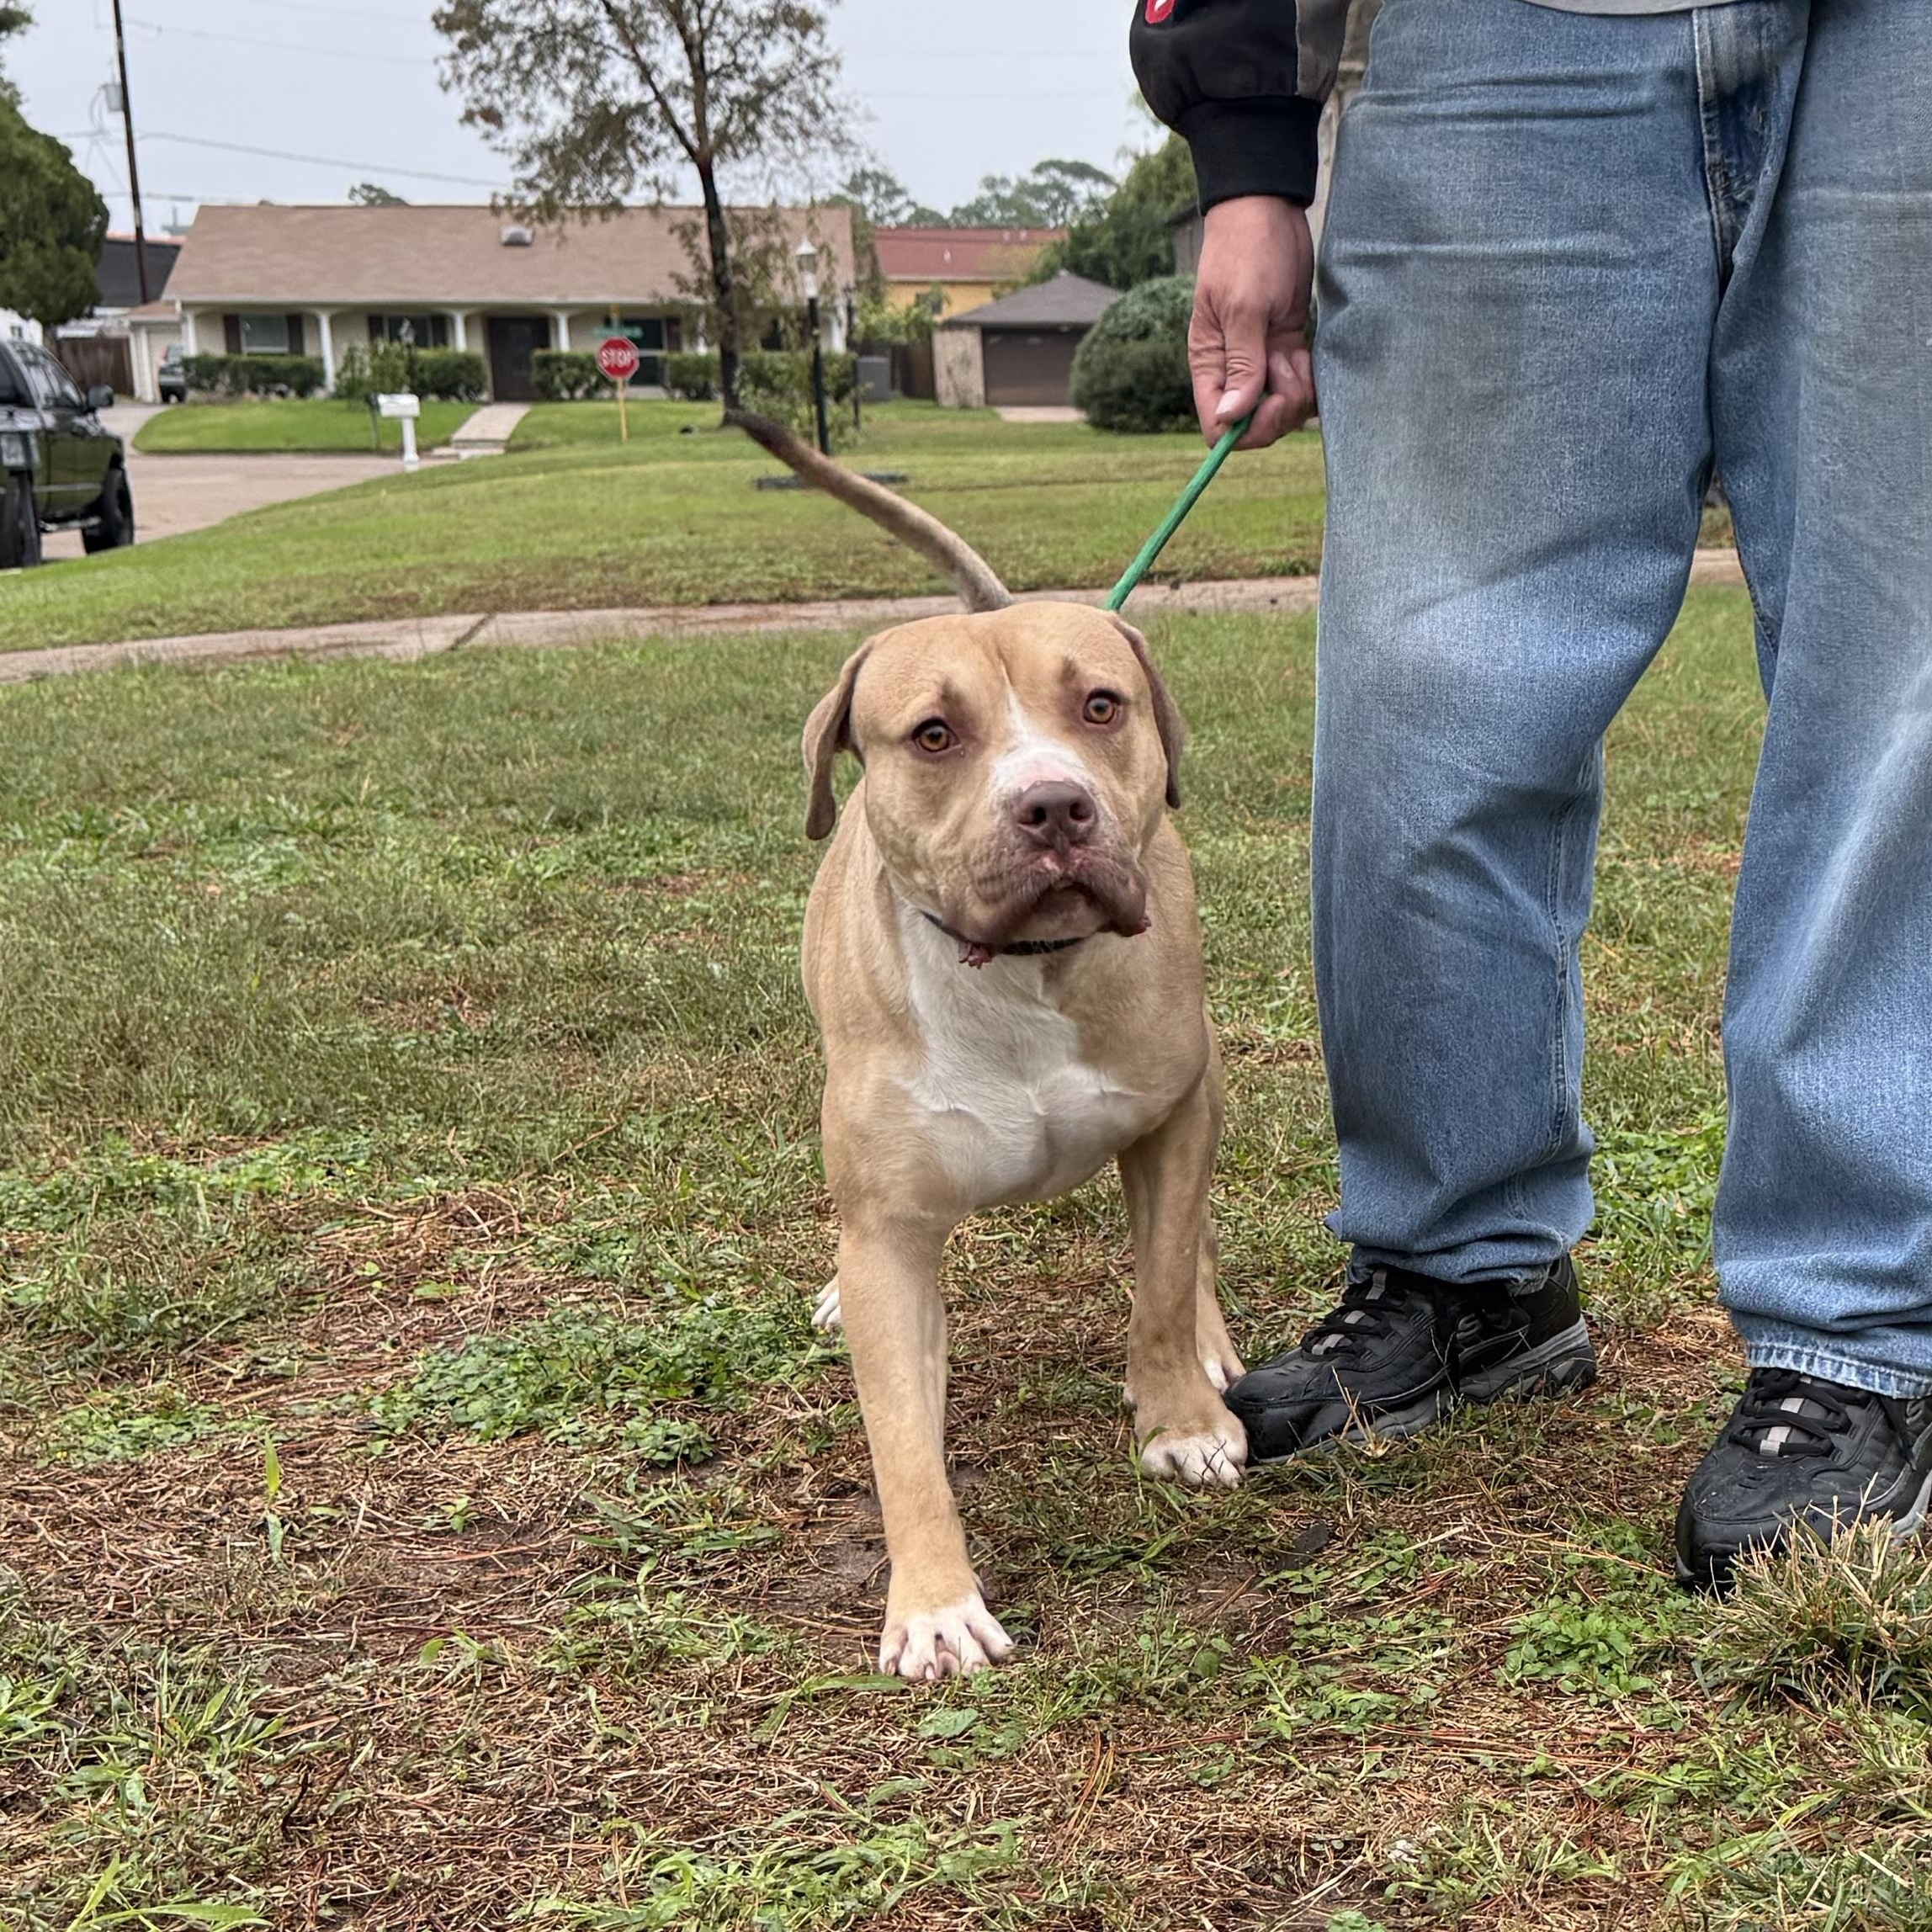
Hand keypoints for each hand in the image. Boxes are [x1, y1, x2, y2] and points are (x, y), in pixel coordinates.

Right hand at [1189, 196, 1315, 448]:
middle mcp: (1231, 369)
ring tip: (1297, 354)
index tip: (1270, 402)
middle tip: (1291, 370)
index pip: (1219, 425)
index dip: (1246, 428)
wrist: (1267, 209)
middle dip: (1278, 409)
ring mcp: (1259, 359)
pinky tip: (1307, 353)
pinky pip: (1298, 385)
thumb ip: (1242, 365)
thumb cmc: (1247, 251)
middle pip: (1253, 423)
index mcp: (1210, 364)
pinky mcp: (1283, 346)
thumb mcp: (1245, 307)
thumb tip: (1229, 418)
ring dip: (1296, 392)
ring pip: (1279, 406)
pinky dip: (1308, 379)